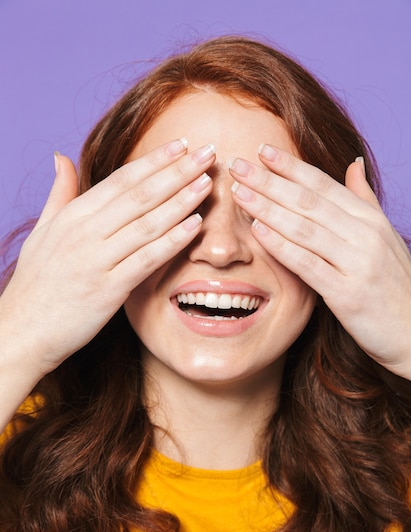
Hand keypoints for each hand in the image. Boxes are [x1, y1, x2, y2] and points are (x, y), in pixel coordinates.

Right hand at [0, 139, 214, 378]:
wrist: (23, 330)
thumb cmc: (36, 282)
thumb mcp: (43, 230)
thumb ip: (59, 193)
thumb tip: (62, 157)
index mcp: (73, 216)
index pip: (121, 180)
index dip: (155, 160)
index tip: (182, 144)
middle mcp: (84, 233)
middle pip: (140, 195)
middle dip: (177, 172)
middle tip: (208, 154)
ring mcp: (96, 261)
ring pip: (147, 224)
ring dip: (181, 201)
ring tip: (207, 183)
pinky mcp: (107, 290)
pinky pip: (146, 260)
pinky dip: (172, 241)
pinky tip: (195, 226)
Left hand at [230, 146, 410, 382]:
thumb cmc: (395, 285)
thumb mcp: (384, 236)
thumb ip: (364, 200)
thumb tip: (352, 164)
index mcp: (371, 219)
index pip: (324, 185)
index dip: (291, 167)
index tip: (262, 151)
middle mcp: (365, 235)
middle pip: (309, 201)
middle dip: (270, 181)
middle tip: (238, 165)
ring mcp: (357, 263)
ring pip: (305, 228)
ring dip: (268, 208)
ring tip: (240, 193)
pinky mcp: (347, 294)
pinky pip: (308, 264)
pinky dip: (281, 246)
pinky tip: (257, 231)